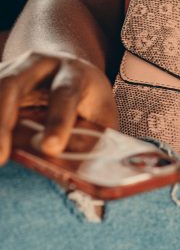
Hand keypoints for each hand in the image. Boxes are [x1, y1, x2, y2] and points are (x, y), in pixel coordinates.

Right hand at [0, 51, 117, 165]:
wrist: (66, 69)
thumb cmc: (85, 102)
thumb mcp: (100, 116)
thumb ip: (94, 142)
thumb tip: (86, 183)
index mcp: (73, 73)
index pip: (64, 93)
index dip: (57, 120)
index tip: (50, 148)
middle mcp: (38, 65)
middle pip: (12, 85)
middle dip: (2, 120)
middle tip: (1, 157)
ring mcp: (10, 70)